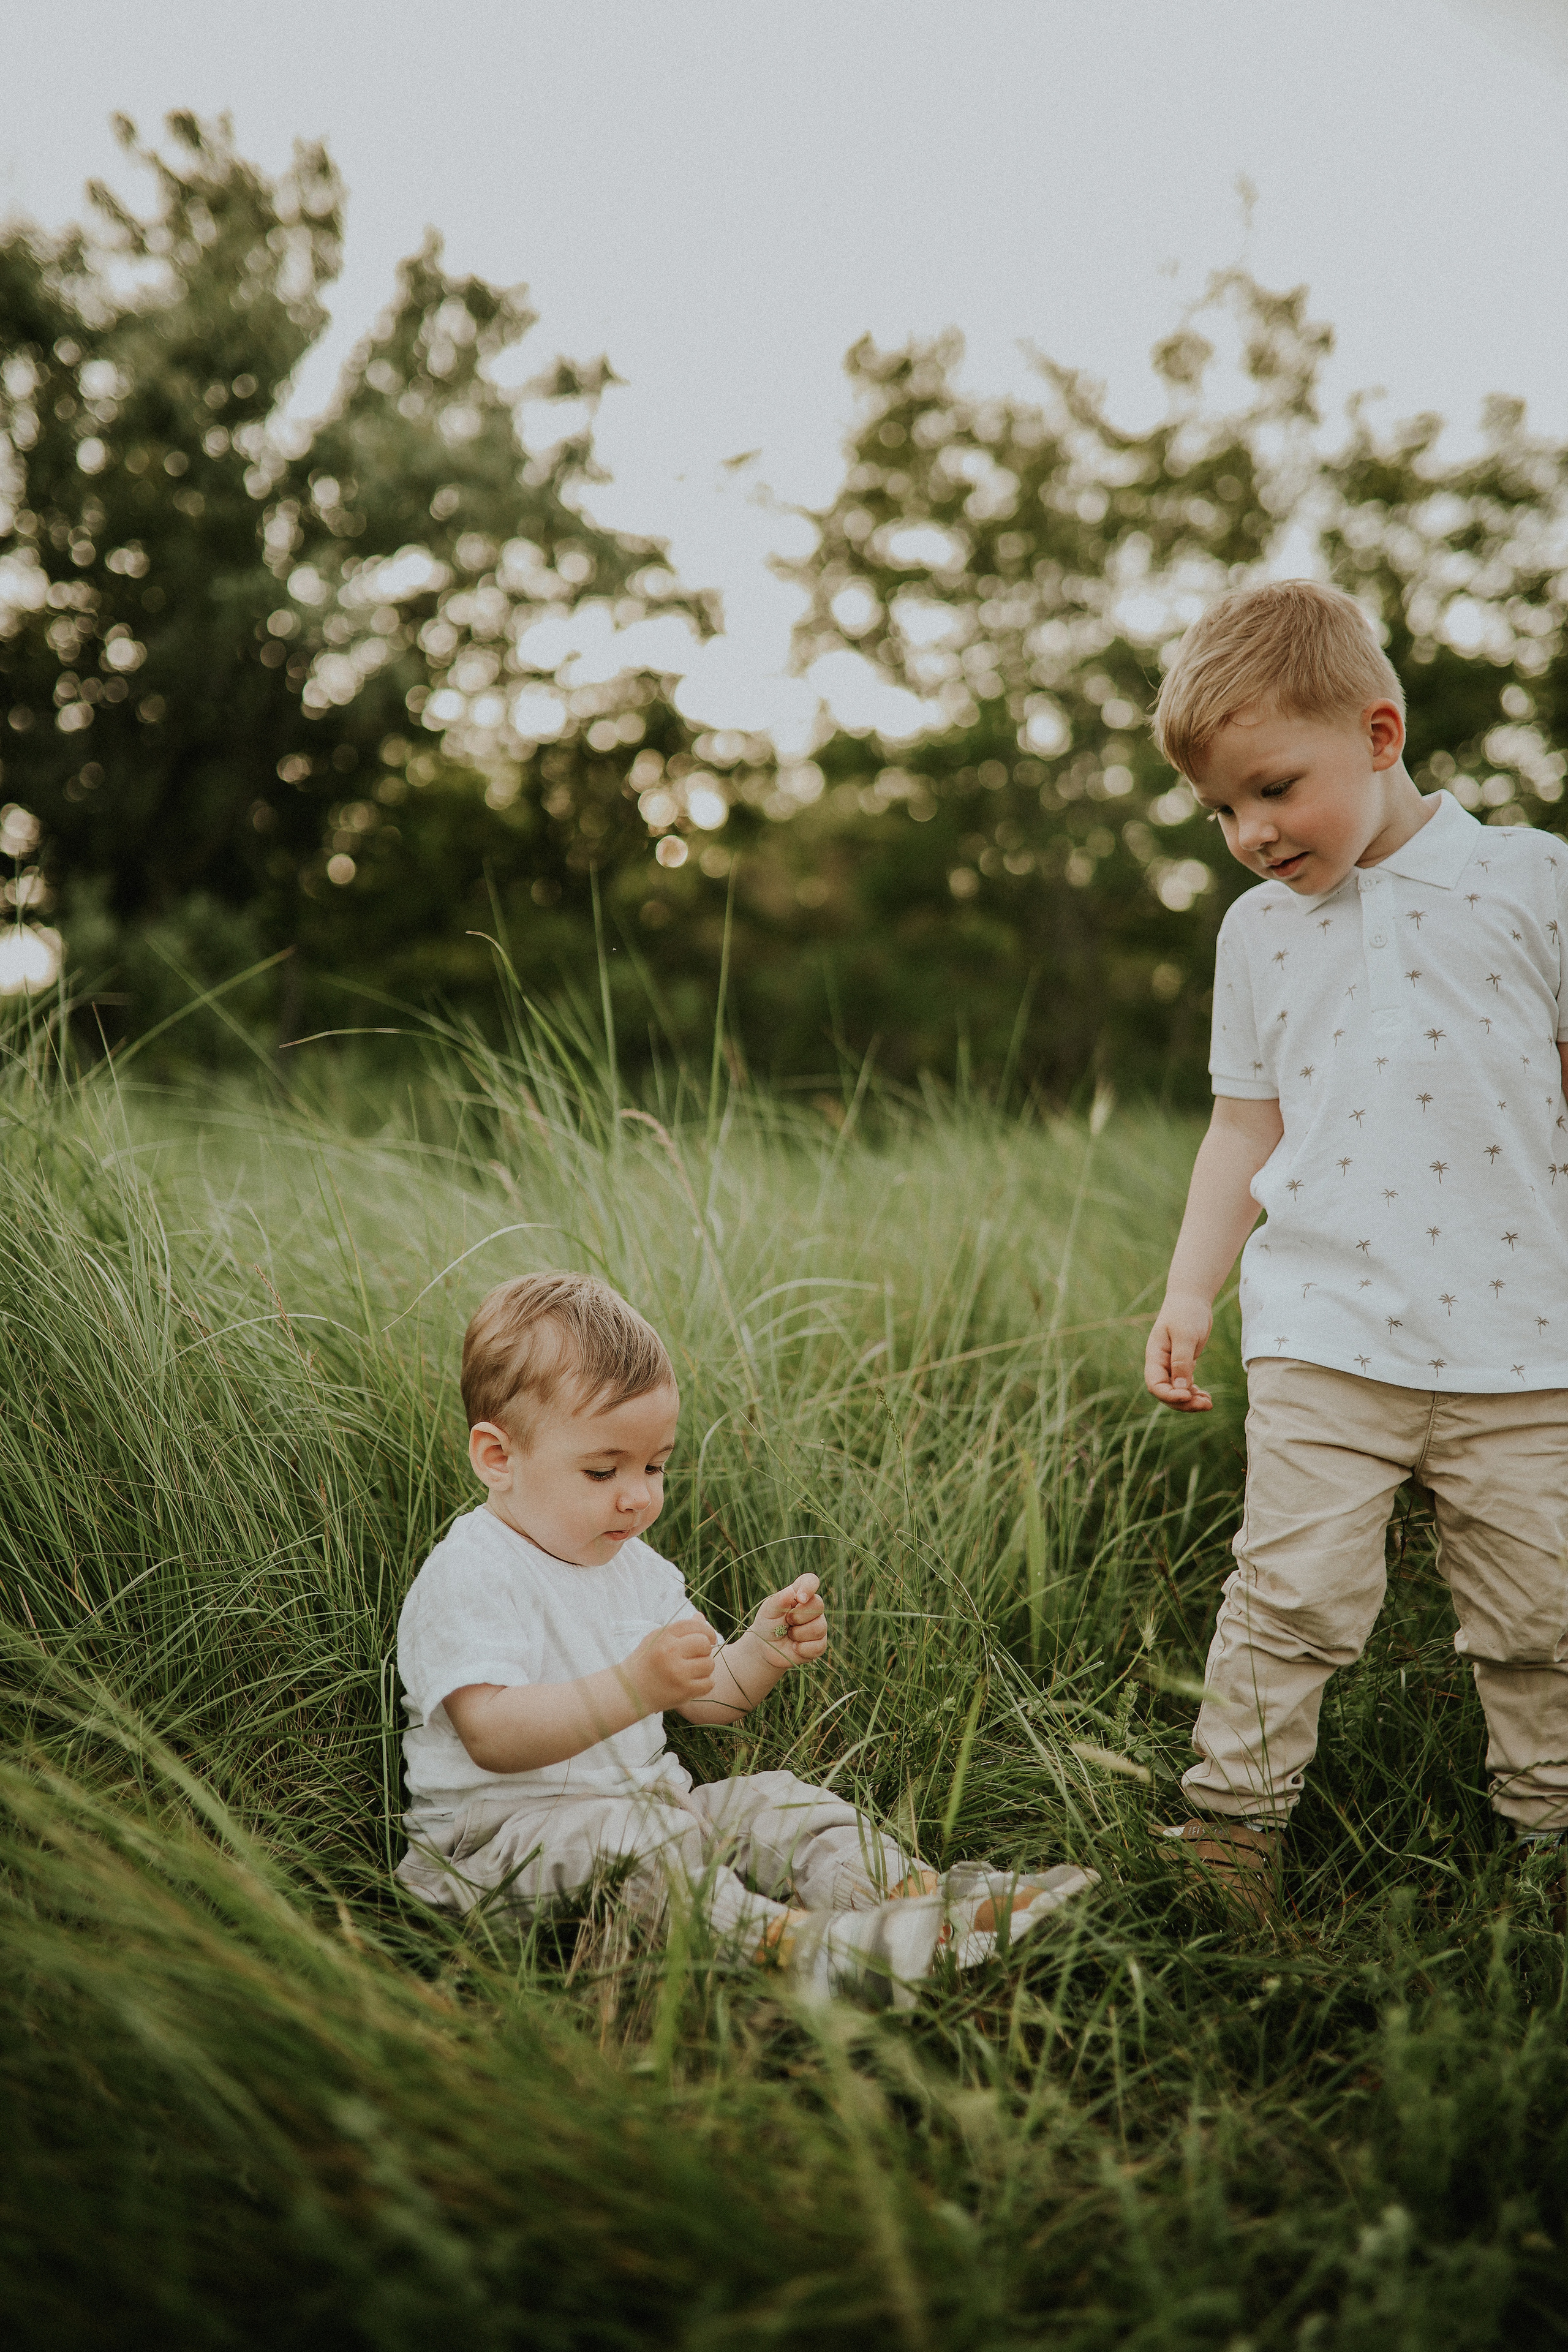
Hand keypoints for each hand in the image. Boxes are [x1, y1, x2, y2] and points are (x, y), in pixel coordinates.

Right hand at [628, 1616, 718, 1710]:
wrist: (629, 1692)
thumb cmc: (646, 1662)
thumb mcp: (657, 1640)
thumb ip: (680, 1629)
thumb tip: (700, 1617)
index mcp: (663, 1636)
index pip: (694, 1625)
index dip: (706, 1630)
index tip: (709, 1638)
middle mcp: (670, 1652)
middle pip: (704, 1643)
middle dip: (705, 1649)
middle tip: (697, 1656)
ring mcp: (677, 1672)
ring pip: (709, 1664)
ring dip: (704, 1667)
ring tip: (692, 1670)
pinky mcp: (684, 1691)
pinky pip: (709, 1683)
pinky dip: (704, 1683)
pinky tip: (693, 1683)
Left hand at [748, 1574, 827, 1666]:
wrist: (764, 1648)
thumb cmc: (767, 1624)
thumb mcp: (768, 1611)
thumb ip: (778, 1601)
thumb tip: (791, 1591)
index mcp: (799, 1594)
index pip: (811, 1581)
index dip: (809, 1587)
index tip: (800, 1599)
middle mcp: (812, 1608)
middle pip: (818, 1605)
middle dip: (799, 1616)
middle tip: (787, 1622)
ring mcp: (818, 1626)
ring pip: (819, 1627)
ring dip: (799, 1634)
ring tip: (789, 1635)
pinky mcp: (819, 1645)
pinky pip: (818, 1646)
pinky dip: (802, 1648)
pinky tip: (794, 1647)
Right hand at [1145, 1291, 1214, 1411]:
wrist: (1192, 1300)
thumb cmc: (1186, 1313)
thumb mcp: (1184, 1335)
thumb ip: (1181, 1361)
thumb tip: (1180, 1389)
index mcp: (1155, 1357)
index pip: (1155, 1385)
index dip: (1169, 1395)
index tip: (1188, 1396)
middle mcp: (1161, 1365)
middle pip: (1167, 1393)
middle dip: (1184, 1403)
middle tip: (1206, 1404)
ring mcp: (1171, 1366)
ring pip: (1177, 1392)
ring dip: (1191, 1401)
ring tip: (1208, 1402)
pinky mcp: (1183, 1365)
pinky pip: (1185, 1386)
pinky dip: (1194, 1394)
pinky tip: (1207, 1396)